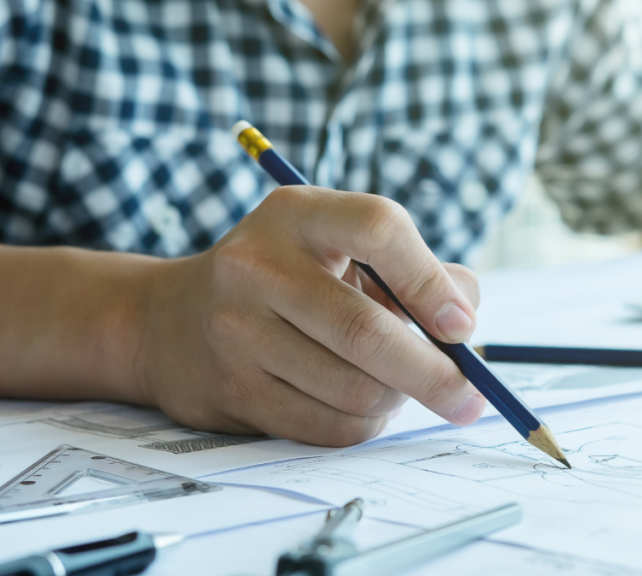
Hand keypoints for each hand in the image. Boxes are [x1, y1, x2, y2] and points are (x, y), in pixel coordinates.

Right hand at [132, 186, 485, 446]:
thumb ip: (419, 271)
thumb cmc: (289, 280)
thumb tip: (465, 320)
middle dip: (434, 373)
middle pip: (366, 329)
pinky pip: (327, 426)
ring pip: (354, 388)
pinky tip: (359, 405)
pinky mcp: (232, 390)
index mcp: (297, 214)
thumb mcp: (343, 248)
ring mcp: (237, 330)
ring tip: (394, 386)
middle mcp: (257, 265)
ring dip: (395, 400)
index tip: (462, 327)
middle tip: (470, 398)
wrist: (172, 322)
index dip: (430, 281)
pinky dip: (363, 424)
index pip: (378, 228)